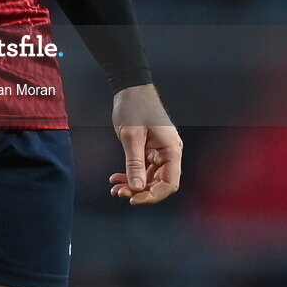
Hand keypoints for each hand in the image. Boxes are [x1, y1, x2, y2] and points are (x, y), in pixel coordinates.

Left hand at [110, 83, 181, 205]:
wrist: (129, 87)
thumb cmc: (134, 107)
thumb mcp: (132, 136)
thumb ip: (135, 163)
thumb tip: (137, 189)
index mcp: (171, 149)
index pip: (169, 183)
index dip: (153, 195)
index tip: (134, 199)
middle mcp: (169, 152)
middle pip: (159, 182)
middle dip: (139, 191)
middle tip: (119, 193)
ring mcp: (160, 151)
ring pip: (149, 177)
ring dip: (133, 184)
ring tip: (115, 188)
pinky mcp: (150, 149)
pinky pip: (143, 168)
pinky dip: (131, 174)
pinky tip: (116, 178)